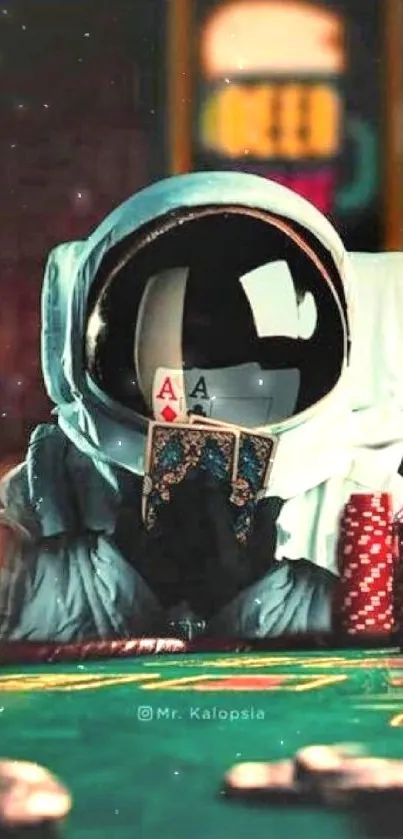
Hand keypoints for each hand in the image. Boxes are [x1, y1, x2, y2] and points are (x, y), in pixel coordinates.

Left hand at [157, 473, 282, 619]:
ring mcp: (180, 565)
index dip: (210, 489)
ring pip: (168, 528)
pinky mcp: (167, 575)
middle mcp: (198, 553)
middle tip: (188, 476)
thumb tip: (272, 497)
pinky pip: (152, 548)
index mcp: (224, 547)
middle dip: (187, 491)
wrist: (235, 619)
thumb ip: (266, 525)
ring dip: (169, 507)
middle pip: (187, 514)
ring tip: (170, 493)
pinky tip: (145, 518)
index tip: (208, 475)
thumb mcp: (264, 557)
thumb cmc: (253, 586)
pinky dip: (147, 531)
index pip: (213, 510)